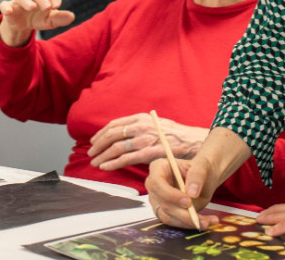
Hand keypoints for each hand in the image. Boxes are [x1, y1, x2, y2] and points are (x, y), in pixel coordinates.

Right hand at [0, 0, 74, 45]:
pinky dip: (6, 7)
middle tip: (47, 8)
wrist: (23, 26)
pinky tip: (9, 11)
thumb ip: (60, 18)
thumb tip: (72, 16)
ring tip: (32, 8)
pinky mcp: (8, 8)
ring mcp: (18, 0)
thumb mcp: (50, 20)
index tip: (57, 6)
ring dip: (26, 1)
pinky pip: (4, 5)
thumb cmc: (39, 18)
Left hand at [87, 113, 207, 170]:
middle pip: (112, 135)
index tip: (94, 140)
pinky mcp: (150, 153)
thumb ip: (140, 126)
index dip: (101, 133)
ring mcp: (146, 139)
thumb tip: (124, 133)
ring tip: (95, 162)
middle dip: (98, 145)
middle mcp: (141, 126)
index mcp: (141, 117)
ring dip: (102, 156)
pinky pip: (126, 159)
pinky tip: (105, 167)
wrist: (194, 141)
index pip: (115, 124)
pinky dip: (113, 163)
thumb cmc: (175, 135)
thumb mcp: (156, 123)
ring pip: (117, 147)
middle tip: (90, 153)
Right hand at [144, 155, 218, 229]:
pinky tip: (205, 222)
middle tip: (200, 218)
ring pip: (168, 216)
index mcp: (158, 167)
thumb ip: (196, 176)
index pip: (156, 183)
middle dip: (182, 213)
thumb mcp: (202, 167)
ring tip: (207, 222)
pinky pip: (173, 222)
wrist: (204, 179)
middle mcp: (154, 185)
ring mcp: (157, 200)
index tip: (188, 201)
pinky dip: (189, 224)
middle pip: (162, 203)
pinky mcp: (164, 212)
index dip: (170, 194)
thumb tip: (192, 193)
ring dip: (188, 222)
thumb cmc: (200, 169)